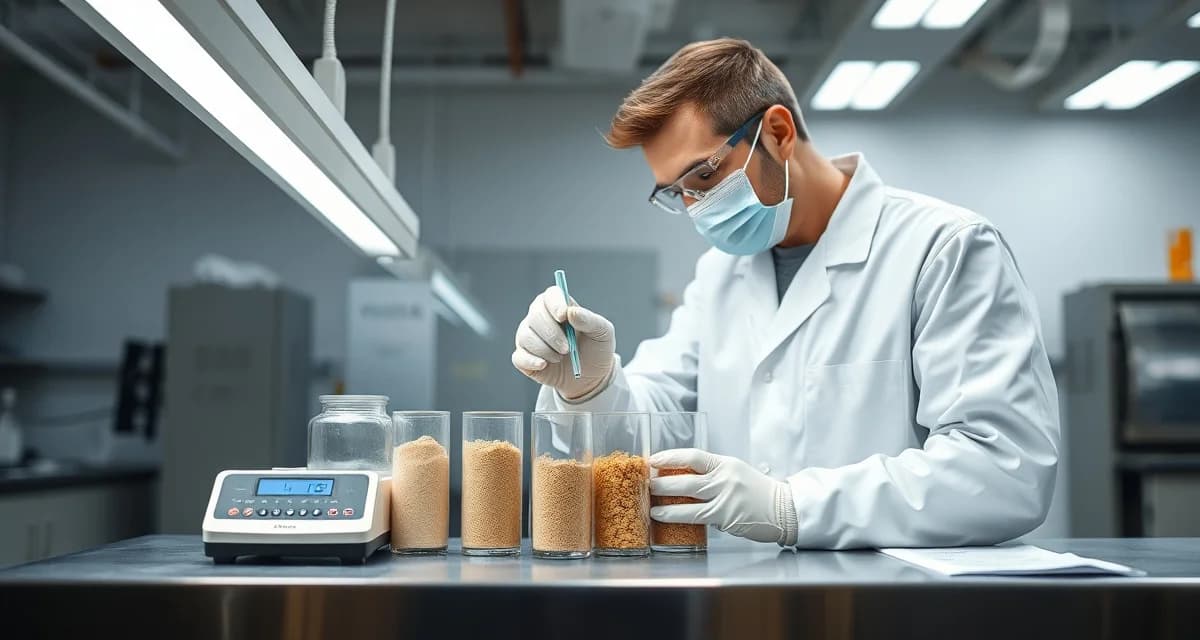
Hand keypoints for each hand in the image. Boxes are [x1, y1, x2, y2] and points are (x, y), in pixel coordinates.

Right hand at [511, 285, 615, 399]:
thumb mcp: (602, 333)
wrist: (590, 377)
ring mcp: (528, 336)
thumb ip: (589, 320)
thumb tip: (570, 312)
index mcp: (559, 305)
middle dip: (552, 334)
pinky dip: (532, 361)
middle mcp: (539, 317)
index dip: (555, 304)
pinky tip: (544, 365)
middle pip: (535, 315)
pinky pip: (519, 357)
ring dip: (546, 350)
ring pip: (526, 337)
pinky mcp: (523, 357)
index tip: (563, 316)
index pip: (550, 295)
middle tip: (567, 349)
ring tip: (561, 357)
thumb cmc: (595, 349)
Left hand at [650, 449, 795, 544]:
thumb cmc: (759, 493)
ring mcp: (725, 496)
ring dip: (665, 497)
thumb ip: (713, 474)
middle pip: (686, 475)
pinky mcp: (726, 516)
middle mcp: (724, 477)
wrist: (784, 509)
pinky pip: (695, 515)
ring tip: (649, 500)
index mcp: (726, 463)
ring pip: (688, 495)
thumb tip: (683, 477)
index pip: (694, 456)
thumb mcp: (736, 473)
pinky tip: (662, 516)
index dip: (671, 457)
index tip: (654, 459)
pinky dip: (676, 515)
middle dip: (662, 478)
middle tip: (646, 481)